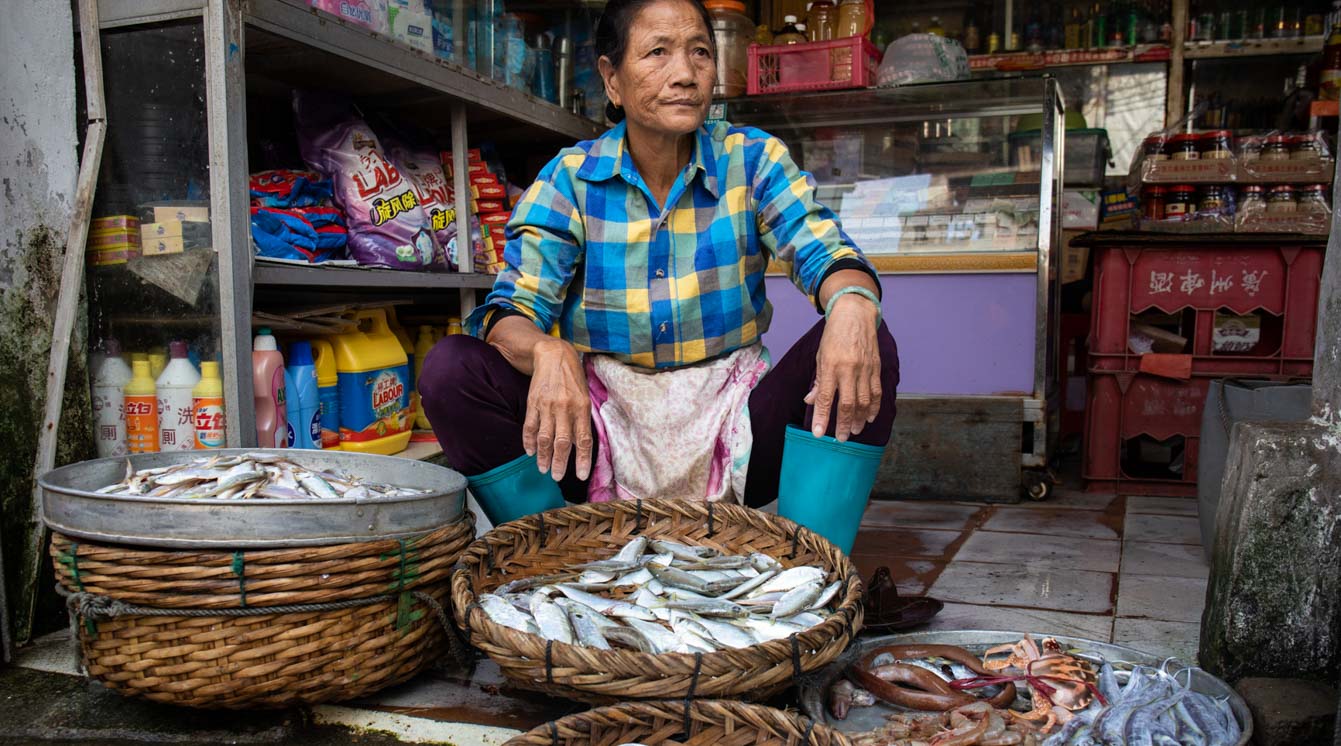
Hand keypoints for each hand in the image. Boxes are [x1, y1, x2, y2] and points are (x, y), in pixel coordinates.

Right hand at [523, 338, 592, 480]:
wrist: (554, 355)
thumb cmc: (573, 378)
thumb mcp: (584, 396)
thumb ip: (582, 420)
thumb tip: (579, 446)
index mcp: (582, 408)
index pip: (583, 440)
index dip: (583, 459)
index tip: (582, 475)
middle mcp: (565, 408)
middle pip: (562, 442)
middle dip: (560, 463)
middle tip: (557, 477)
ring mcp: (547, 406)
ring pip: (544, 438)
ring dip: (543, 456)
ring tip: (543, 469)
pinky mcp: (533, 402)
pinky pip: (529, 426)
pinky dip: (528, 442)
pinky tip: (530, 452)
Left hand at [807, 293, 882, 441]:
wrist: (855, 314)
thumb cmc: (834, 335)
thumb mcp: (820, 356)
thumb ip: (818, 381)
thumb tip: (811, 401)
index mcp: (831, 366)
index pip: (826, 398)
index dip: (823, 418)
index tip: (819, 434)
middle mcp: (849, 369)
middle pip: (848, 404)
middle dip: (844, 424)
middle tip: (841, 438)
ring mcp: (865, 368)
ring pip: (865, 401)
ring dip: (860, 420)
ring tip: (855, 431)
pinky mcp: (876, 367)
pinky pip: (877, 392)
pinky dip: (874, 407)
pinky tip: (870, 417)